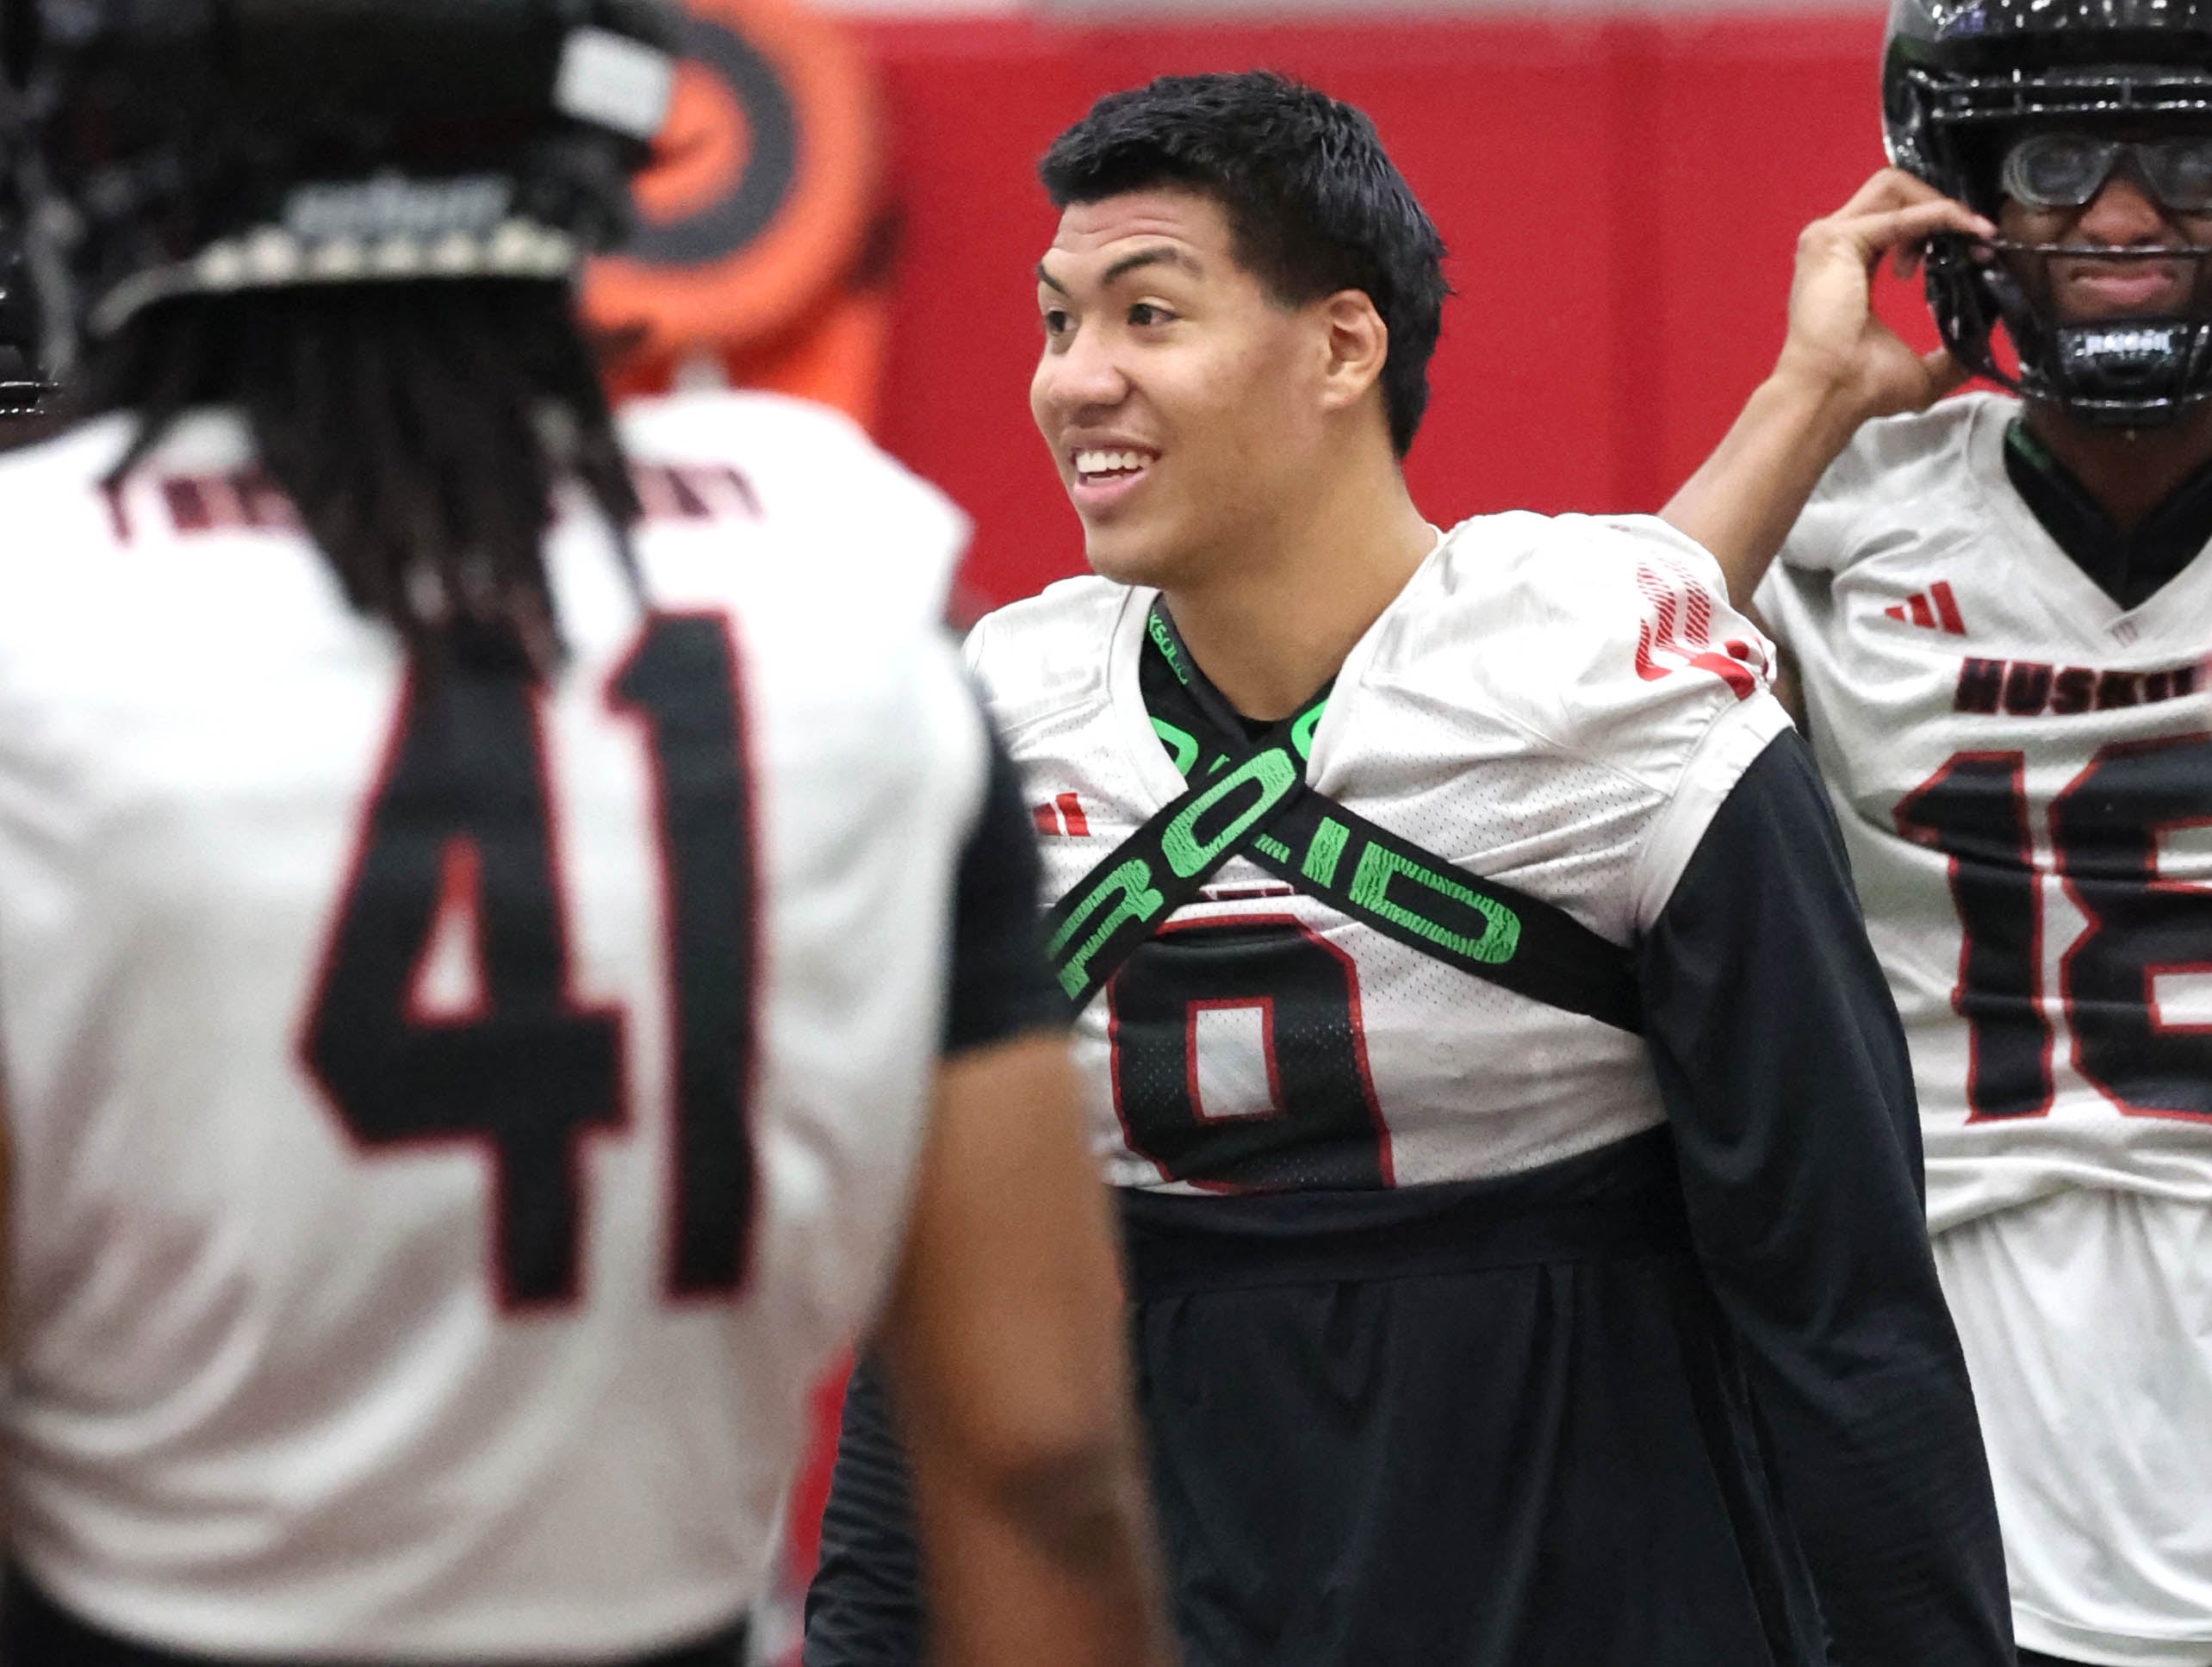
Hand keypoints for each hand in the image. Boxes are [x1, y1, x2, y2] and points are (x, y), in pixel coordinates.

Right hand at [1772, 168, 1997, 423]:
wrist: (1829, 396)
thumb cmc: (1860, 389)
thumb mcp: (1920, 367)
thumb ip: (1951, 349)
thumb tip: (1988, 339)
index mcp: (1846, 266)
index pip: (1894, 218)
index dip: (1936, 224)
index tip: (1970, 250)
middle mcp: (1833, 244)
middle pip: (1893, 191)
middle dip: (1939, 204)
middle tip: (1970, 241)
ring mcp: (1828, 238)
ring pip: (1894, 187)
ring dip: (1940, 204)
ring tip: (1967, 238)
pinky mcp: (1836, 240)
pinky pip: (1901, 213)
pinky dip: (1941, 215)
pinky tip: (1969, 232)